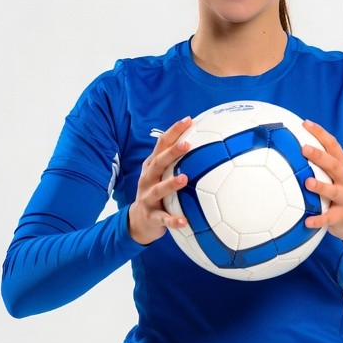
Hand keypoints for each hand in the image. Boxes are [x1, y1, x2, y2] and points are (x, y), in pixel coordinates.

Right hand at [128, 117, 191, 245]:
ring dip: (170, 184)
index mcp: (152, 167)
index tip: (188, 120)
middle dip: (171, 153)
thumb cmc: (156, 192)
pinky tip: (184, 221)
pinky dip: (173, 220)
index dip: (173, 132)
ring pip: (158, 190)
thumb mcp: (161, 175)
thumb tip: (204, 142)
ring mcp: (148, 198)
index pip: (161, 145)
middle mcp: (148, 180)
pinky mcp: (152, 217)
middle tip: (187, 144)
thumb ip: (175, 161)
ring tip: (185, 178)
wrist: (138, 221)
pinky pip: (163, 220)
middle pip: (157, 163)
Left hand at [301, 120, 342, 246]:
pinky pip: (329, 218)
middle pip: (334, 165)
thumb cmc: (339, 191)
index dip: (320, 134)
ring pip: (334, 191)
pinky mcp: (341, 216)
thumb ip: (320, 161)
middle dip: (320, 156)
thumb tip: (294, 141)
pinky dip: (319, 220)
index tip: (305, 124)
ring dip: (321, 186)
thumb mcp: (335, 174)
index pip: (333, 146)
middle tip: (304, 148)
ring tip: (307, 182)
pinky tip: (307, 221)